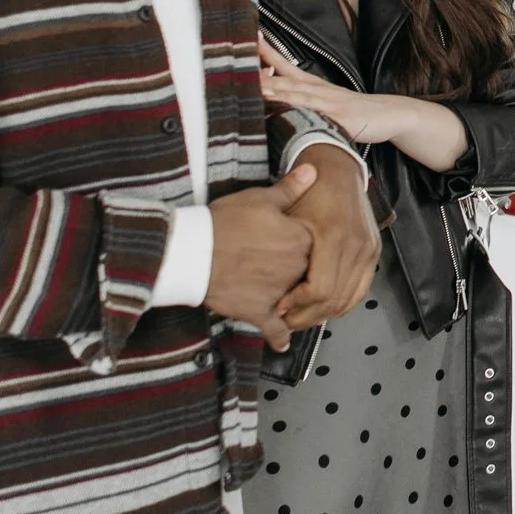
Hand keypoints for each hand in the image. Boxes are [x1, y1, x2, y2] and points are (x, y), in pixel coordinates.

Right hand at [205, 161, 318, 349]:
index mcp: (301, 240)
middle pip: (312, 273)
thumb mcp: (259, 199)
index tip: (308, 240)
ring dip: (299, 303)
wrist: (192, 252)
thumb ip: (291, 189)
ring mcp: (280, 294)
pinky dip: (279, 335)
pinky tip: (283, 342)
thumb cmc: (224, 223)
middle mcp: (296, 269)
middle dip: (309, 273)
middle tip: (300, 269)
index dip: (315, 242)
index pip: (322, 243)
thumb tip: (313, 172)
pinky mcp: (259, 312)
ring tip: (297, 301)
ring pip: (299, 301)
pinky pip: (275, 329)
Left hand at [259, 43, 471, 170]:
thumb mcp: (328, 103)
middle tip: (239, 59)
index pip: (284, 66)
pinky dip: (302, 112)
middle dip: (262, 71)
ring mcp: (329, 104)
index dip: (267, 52)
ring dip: (276, 90)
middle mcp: (318, 90)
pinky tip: (289, 111)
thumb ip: (305, 102)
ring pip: (297, 95)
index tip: (250, 37)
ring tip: (255, 86)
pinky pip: (319, 116)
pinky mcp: (341, 119)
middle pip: (284, 78)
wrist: (391, 114)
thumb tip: (279, 103)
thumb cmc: (357, 111)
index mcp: (314, 86)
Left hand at [276, 147, 380, 331]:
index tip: (278, 308)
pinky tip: (322, 307)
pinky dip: (341, 304)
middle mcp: (357, 244)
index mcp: (334, 234)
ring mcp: (369, 249)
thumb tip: (273, 297)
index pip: (320, 288)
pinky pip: (360, 290)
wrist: (337, 171)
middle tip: (285, 321)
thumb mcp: (288, 214)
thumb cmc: (308, 192)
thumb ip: (281, 253)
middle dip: (308, 316)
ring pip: (348, 299)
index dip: (297, 305)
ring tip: (300, 317)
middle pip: (335, 299)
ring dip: (324, 314)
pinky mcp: (374, 252)